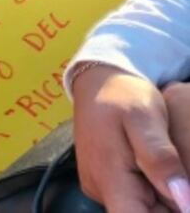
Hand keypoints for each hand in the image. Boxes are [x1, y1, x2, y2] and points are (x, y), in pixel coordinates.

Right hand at [73, 65, 189, 211]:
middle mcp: (99, 188)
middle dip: (169, 205)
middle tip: (179, 176)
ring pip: (138, 208)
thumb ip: (161, 159)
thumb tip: (184, 201)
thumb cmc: (123, 95)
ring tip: (174, 171)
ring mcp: (99, 185)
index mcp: (108, 176)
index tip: (182, 199)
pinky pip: (132, 198)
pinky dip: (153, 193)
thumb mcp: (145, 118)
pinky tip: (164, 173)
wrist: (98, 80)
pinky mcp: (104, 181)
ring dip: (163, 201)